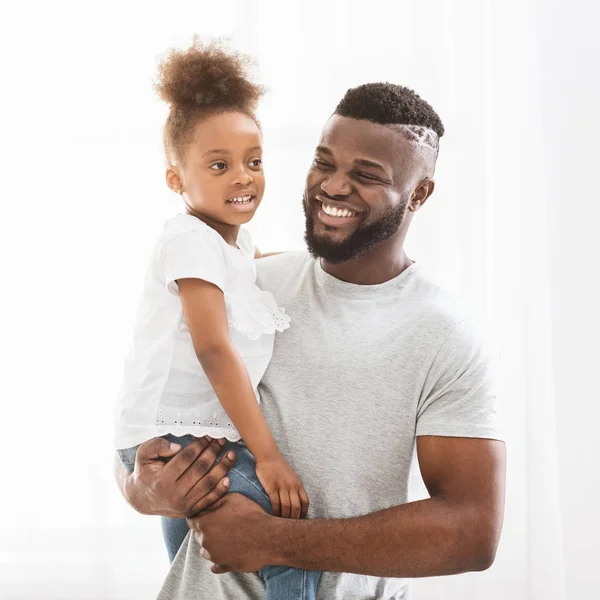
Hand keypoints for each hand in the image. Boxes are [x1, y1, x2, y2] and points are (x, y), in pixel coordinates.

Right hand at [122, 436, 236, 517]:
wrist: (142, 500)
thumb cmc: (145, 472)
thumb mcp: (143, 455)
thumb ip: (157, 446)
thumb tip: (178, 447)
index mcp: (162, 480)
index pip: (186, 459)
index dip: (199, 445)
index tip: (208, 435)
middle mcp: (174, 494)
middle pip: (200, 470)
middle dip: (213, 452)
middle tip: (221, 440)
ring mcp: (184, 505)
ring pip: (208, 484)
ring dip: (222, 468)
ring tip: (231, 454)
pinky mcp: (191, 511)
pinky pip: (209, 500)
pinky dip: (220, 490)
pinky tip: (228, 477)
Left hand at [190, 493, 272, 572]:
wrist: (268, 537)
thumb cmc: (250, 514)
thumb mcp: (232, 498)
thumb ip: (214, 500)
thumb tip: (205, 503)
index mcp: (205, 524)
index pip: (191, 521)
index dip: (199, 516)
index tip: (207, 514)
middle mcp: (206, 542)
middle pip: (198, 536)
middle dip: (205, 530)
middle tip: (219, 524)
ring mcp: (215, 557)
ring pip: (206, 551)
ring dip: (211, 545)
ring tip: (225, 538)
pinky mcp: (225, 567)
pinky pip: (215, 566)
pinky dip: (219, 560)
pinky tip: (226, 553)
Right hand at [255, 454, 308, 518]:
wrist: (269, 456)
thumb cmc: (279, 468)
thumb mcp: (292, 477)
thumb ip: (295, 488)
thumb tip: (296, 503)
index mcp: (298, 484)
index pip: (305, 502)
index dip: (304, 513)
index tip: (299, 521)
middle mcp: (292, 486)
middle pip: (296, 507)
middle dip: (294, 519)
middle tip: (290, 526)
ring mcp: (282, 486)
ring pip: (286, 506)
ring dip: (284, 517)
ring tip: (281, 523)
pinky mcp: (272, 486)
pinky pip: (275, 502)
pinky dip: (275, 511)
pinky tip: (273, 515)